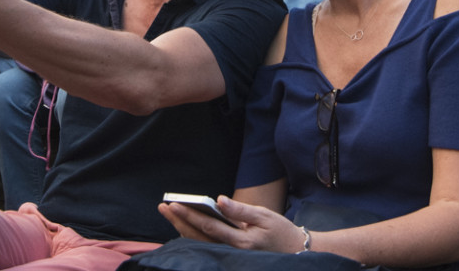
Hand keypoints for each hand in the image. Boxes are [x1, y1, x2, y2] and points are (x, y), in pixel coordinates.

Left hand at [158, 196, 307, 253]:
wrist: (295, 253)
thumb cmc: (281, 232)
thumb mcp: (265, 216)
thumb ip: (240, 210)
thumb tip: (220, 200)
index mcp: (241, 242)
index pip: (209, 227)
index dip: (190, 216)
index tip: (174, 205)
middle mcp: (231, 253)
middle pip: (198, 238)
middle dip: (179, 222)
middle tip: (163, 206)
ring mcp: (229, 257)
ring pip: (200, 244)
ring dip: (183, 228)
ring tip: (170, 213)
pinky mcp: (229, 256)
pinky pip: (206, 247)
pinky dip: (193, 236)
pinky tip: (184, 225)